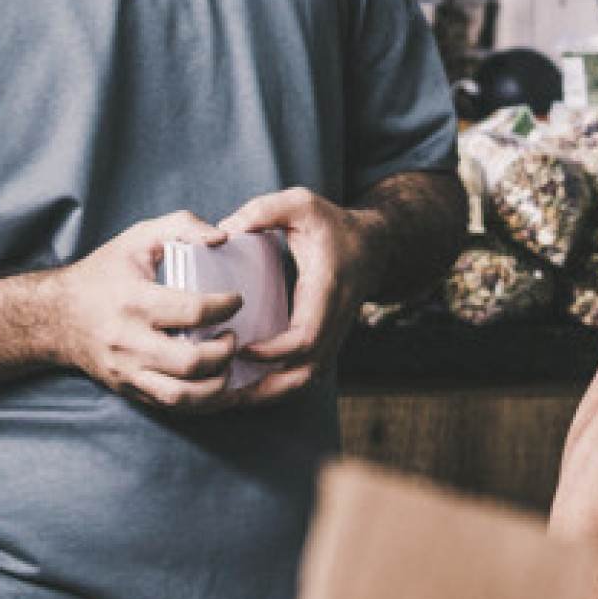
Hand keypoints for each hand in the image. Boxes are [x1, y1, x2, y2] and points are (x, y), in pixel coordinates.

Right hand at [47, 213, 248, 410]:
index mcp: (134, 301)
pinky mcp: (129, 390)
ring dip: (217, 386)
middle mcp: (130, 342)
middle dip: (225, 352)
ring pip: (182, 397)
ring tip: (226, 364)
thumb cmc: (103, 275)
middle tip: (232, 335)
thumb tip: (221, 237)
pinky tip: (216, 384)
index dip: (226, 307)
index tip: (236, 300)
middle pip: (191, 362)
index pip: (192, 311)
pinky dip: (202, 402)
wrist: (56, 318)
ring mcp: (128, 372)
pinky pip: (172, 407)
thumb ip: (182, 225)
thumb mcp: (138, 238)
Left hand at [221, 187, 370, 405]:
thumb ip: (263, 210)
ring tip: (236, 396)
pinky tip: (251, 383)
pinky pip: (307, 372)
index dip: (274, 351)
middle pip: (308, 371)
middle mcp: (334, 318)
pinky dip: (281, 383)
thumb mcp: (300, 203)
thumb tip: (224, 231)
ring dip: (274, 392)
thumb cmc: (333, 224)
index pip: (306, 336)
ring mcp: (334, 333)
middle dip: (270, 386)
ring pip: (309, 378)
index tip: (243, 348)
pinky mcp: (328, 339)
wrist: (373, 245)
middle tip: (231, 390)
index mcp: (326, 289)